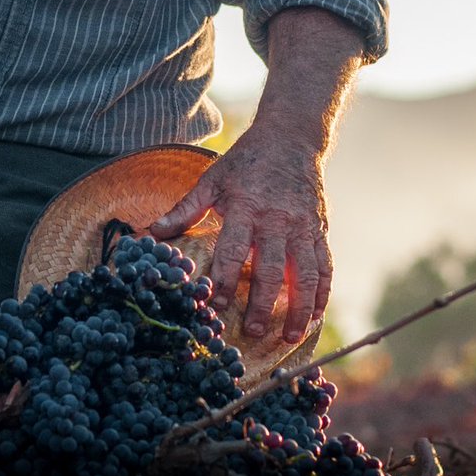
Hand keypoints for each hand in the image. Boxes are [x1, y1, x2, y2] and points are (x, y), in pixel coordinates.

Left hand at [151, 6, 363, 342]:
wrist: (291, 138)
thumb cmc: (246, 161)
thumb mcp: (212, 179)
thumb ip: (184, 210)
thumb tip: (149, 234)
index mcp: (246, 208)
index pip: (235, 252)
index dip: (226, 283)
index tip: (217, 309)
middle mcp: (277, 220)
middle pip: (273, 270)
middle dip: (264, 305)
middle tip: (254, 333)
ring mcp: (303, 226)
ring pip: (306, 274)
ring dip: (299, 308)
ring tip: (289, 337)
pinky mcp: (320, 229)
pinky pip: (325, 265)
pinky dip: (322, 293)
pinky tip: (315, 315)